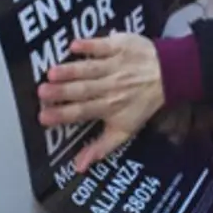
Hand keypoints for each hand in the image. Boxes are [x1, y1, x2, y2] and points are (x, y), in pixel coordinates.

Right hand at [39, 34, 165, 171]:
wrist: (170, 74)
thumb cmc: (142, 103)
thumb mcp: (125, 130)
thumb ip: (100, 148)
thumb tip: (77, 167)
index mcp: (110, 107)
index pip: (83, 112)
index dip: (63, 115)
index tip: (43, 117)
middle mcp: (111, 87)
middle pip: (83, 90)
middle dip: (62, 92)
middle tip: (42, 92)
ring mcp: (115, 65)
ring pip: (90, 69)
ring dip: (71, 70)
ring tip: (52, 72)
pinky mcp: (119, 45)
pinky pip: (103, 45)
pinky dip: (89, 45)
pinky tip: (73, 46)